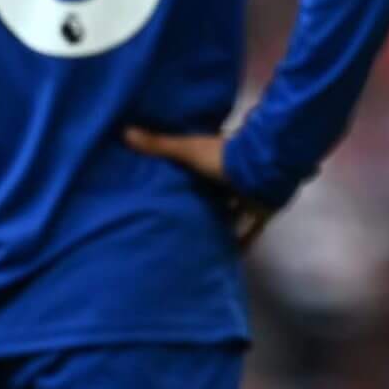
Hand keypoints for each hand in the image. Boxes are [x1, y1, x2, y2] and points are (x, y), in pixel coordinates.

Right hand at [124, 128, 275, 249]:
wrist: (262, 171)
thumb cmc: (224, 158)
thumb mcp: (188, 150)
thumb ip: (160, 145)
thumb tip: (127, 132)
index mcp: (217, 160)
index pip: (201, 167)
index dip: (189, 175)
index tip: (174, 185)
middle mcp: (233, 177)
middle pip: (217, 191)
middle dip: (205, 202)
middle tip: (184, 217)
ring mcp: (249, 195)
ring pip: (233, 210)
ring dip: (222, 222)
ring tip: (201, 238)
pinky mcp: (261, 211)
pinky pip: (250, 230)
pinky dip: (242, 242)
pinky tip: (230, 256)